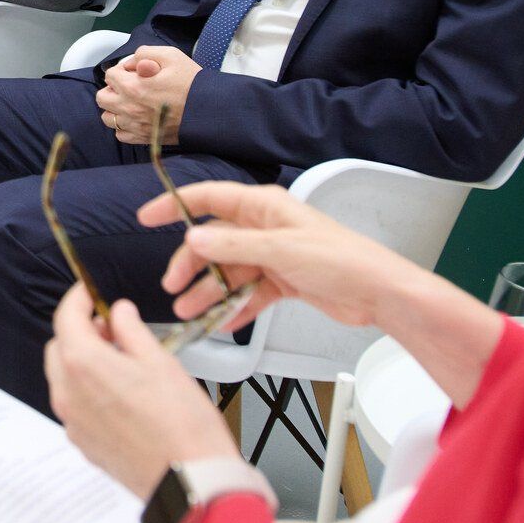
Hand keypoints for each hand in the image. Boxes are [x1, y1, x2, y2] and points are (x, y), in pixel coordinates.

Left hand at [45, 287, 239, 495]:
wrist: (190, 479)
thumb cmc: (182, 424)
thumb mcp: (160, 360)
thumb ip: (131, 330)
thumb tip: (119, 313)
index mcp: (83, 364)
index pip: (66, 317)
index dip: (79, 299)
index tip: (90, 293)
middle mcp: (68, 393)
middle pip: (59, 347)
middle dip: (80, 331)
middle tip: (112, 327)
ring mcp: (73, 422)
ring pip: (64, 378)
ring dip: (82, 362)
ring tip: (121, 360)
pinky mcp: (84, 444)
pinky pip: (75, 406)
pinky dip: (88, 390)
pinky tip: (121, 393)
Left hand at [97, 45, 197, 143]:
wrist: (207, 110)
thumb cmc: (190, 83)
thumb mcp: (170, 56)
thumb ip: (144, 53)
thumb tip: (130, 63)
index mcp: (133, 87)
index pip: (110, 75)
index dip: (121, 70)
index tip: (133, 72)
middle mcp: (129, 108)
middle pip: (102, 98)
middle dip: (112, 89)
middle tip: (128, 87)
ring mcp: (135, 126)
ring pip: (108, 118)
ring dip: (114, 109)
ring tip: (130, 103)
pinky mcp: (143, 138)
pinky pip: (120, 135)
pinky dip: (123, 127)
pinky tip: (135, 118)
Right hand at [138, 181, 413, 329]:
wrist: (377, 293)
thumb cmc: (339, 260)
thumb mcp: (280, 250)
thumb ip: (233, 247)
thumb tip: (193, 240)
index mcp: (264, 207)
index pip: (209, 199)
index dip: (175, 206)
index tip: (145, 218)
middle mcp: (265, 228)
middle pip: (214, 242)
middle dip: (191, 265)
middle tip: (173, 288)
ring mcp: (273, 255)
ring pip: (229, 272)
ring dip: (209, 292)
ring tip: (191, 314)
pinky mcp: (283, 281)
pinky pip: (249, 292)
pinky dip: (235, 307)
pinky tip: (222, 322)